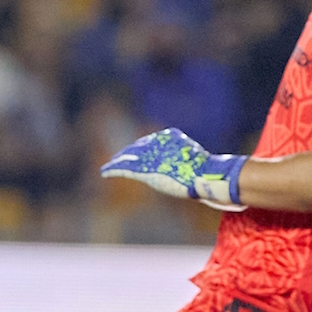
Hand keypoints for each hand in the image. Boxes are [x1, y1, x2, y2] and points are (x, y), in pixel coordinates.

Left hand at [100, 128, 247, 211]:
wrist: (205, 175)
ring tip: (107, 167)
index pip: (150, 142)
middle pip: (137, 148)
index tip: (132, 153)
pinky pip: (125, 167)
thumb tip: (188, 169)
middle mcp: (157, 142)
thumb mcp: (194, 160)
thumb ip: (183, 160)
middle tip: (116, 160)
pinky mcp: (145, 168)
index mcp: (170, 136)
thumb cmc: (206, 171)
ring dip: (117, 162)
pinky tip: (105, 172)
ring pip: (129, 157)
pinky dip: (114, 169)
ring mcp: (151, 155)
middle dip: (126, 154)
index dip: (139, 149)